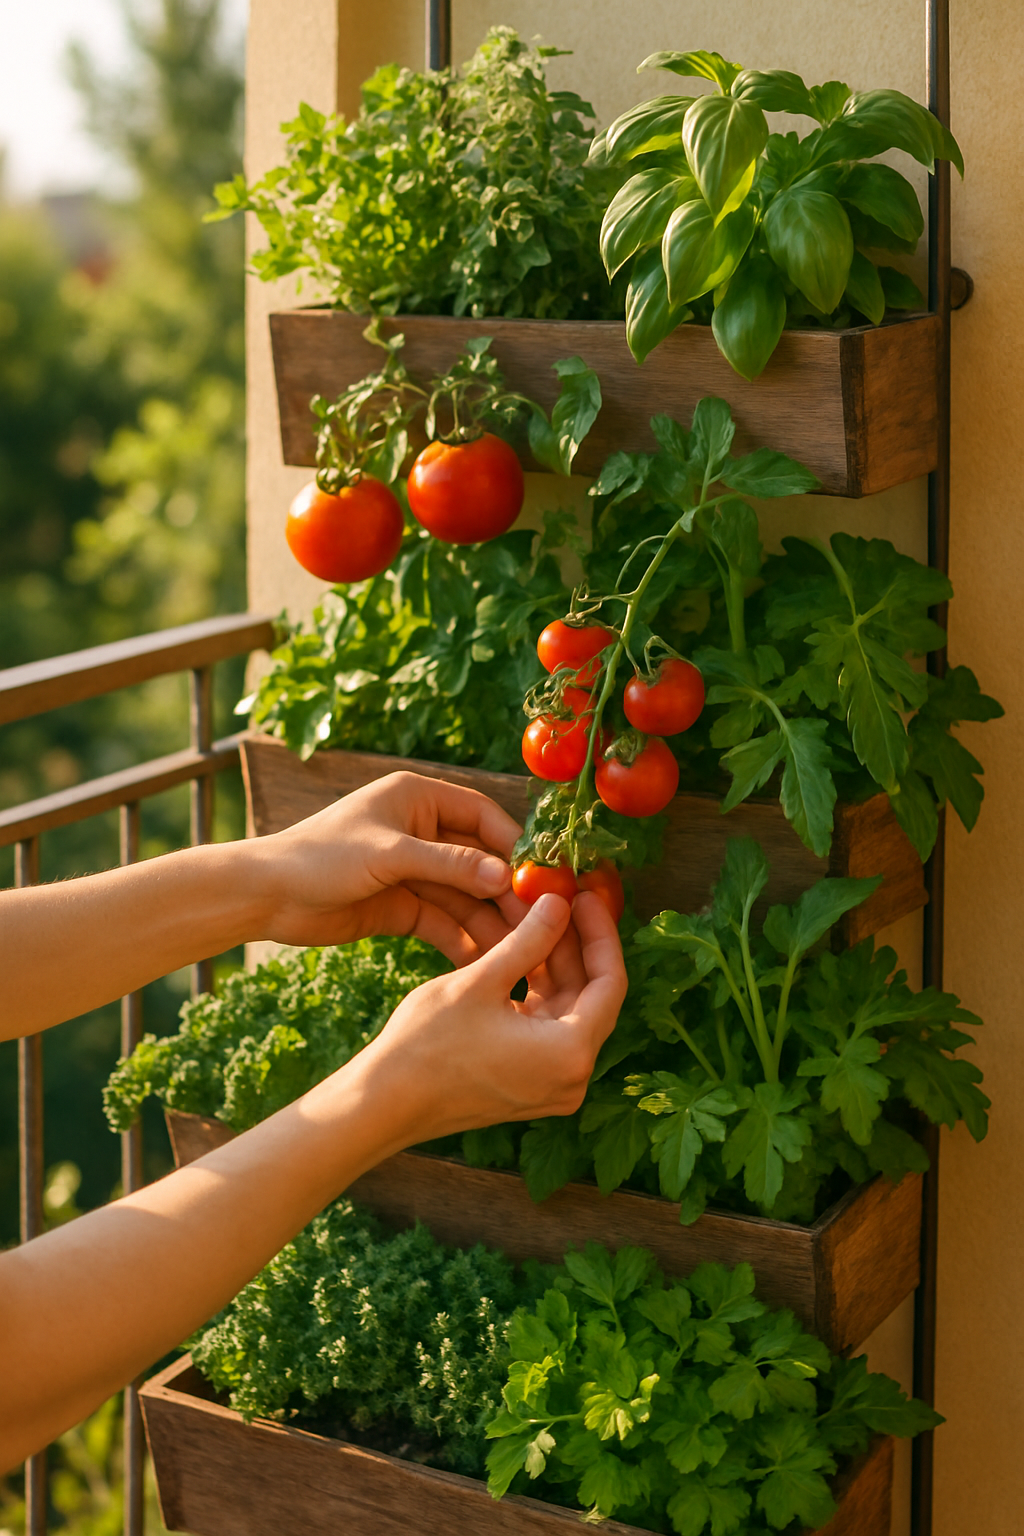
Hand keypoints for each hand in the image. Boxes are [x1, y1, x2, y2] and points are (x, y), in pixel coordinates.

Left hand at [254, 771, 521, 959]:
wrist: (264, 897)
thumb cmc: (320, 858)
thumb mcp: (388, 855)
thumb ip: (448, 865)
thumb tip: (506, 876)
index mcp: (418, 799)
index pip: (482, 816)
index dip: (514, 846)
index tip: (546, 876)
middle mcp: (421, 831)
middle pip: (479, 861)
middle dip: (507, 892)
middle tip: (540, 922)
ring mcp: (412, 871)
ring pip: (464, 896)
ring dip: (489, 921)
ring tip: (520, 950)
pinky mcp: (402, 906)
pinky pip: (443, 921)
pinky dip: (462, 938)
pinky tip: (485, 960)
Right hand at [352, 890, 627, 1143]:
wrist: (384, 1103)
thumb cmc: (428, 1045)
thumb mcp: (482, 981)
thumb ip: (529, 940)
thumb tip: (559, 902)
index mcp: (570, 1053)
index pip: (610, 983)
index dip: (601, 934)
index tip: (587, 897)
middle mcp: (571, 1076)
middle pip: (590, 996)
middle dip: (575, 944)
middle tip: (563, 898)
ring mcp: (549, 1083)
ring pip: (565, 1008)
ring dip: (553, 963)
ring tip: (538, 916)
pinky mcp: (527, 1082)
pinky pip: (545, 1026)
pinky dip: (536, 990)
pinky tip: (521, 951)